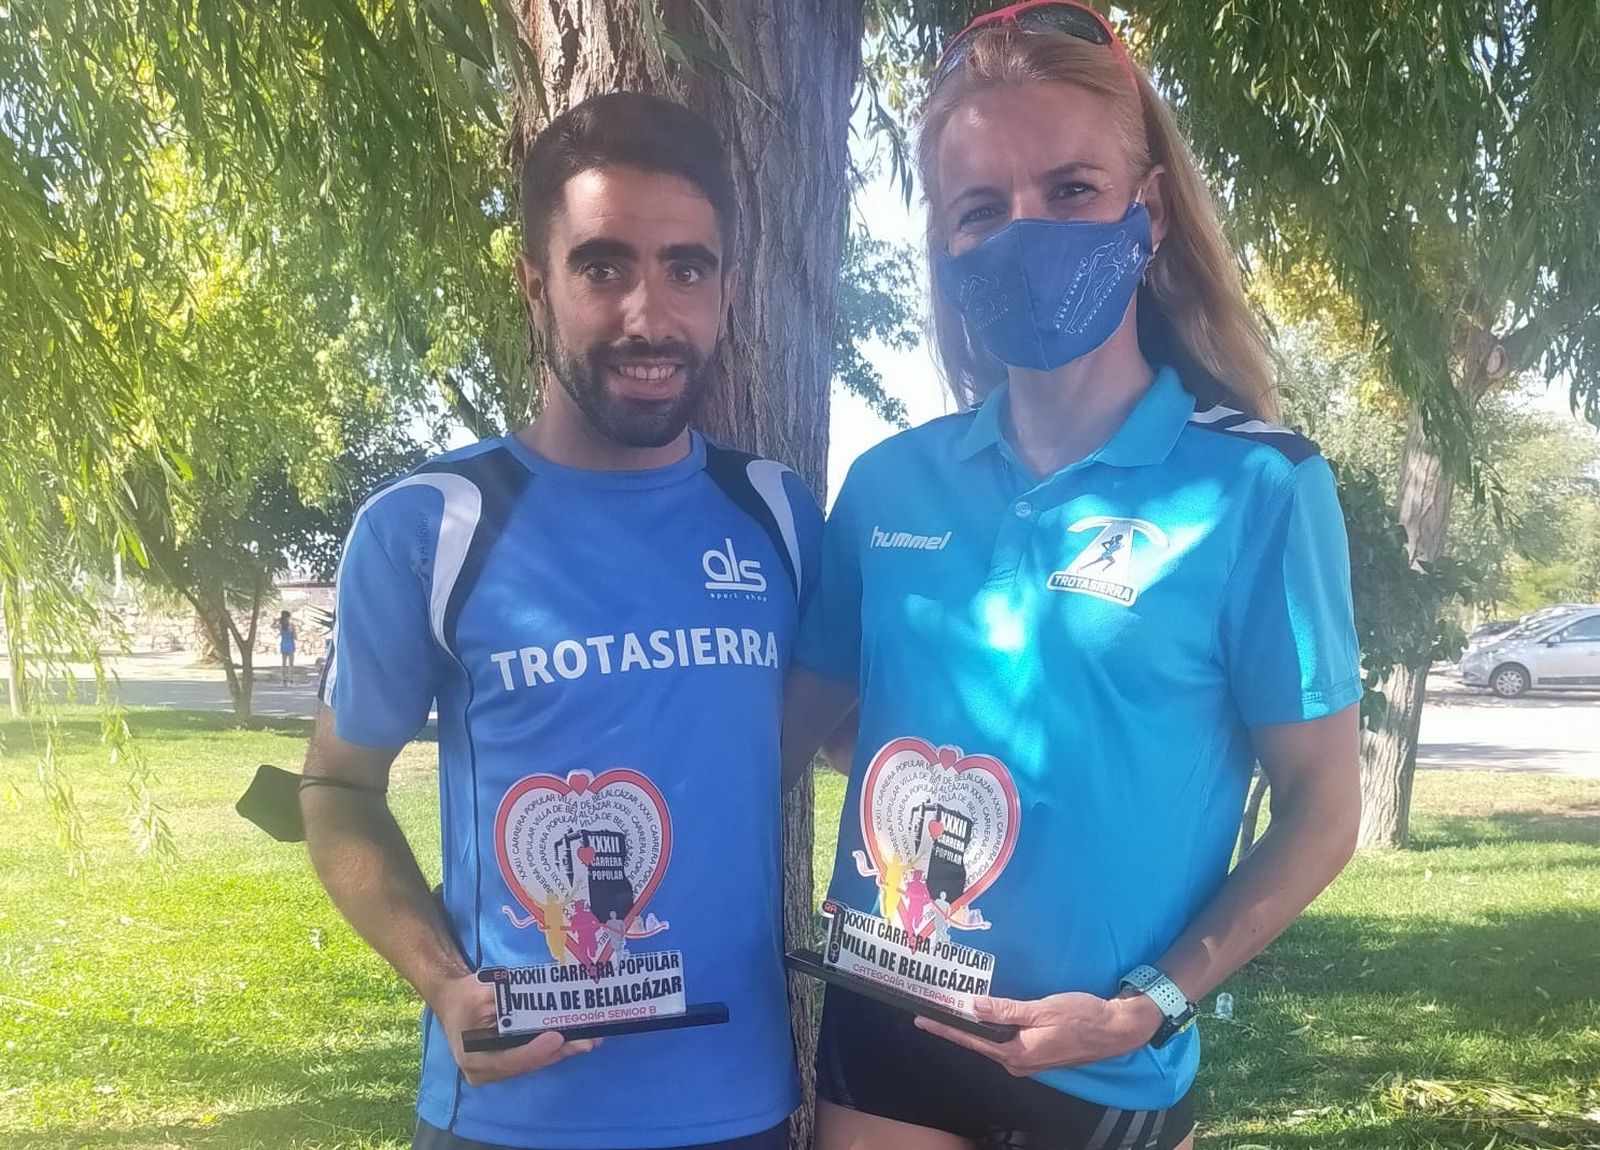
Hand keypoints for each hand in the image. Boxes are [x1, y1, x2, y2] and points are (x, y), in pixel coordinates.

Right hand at [432, 973, 598, 1084]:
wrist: (452, 1002)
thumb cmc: (464, 997)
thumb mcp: (480, 992)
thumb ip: (507, 997)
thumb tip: (540, 996)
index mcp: (474, 1057)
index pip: (510, 1060)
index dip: (536, 1051)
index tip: (558, 1037)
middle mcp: (485, 1072)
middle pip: (528, 1064)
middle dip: (560, 1051)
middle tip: (588, 1041)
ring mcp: (497, 1071)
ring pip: (534, 1064)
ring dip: (562, 1051)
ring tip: (590, 1040)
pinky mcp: (508, 1063)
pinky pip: (533, 1059)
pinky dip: (553, 1049)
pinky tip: (575, 1039)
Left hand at [914, 990, 1161, 1075]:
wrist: (1114, 1030)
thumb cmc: (1080, 1017)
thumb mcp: (1041, 1009)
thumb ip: (1006, 1010)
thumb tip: (974, 1007)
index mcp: (1016, 1054)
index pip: (972, 1040)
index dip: (946, 1029)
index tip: (923, 1019)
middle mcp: (1018, 1062)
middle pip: (980, 1042)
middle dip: (957, 1026)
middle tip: (933, 1008)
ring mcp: (1028, 1060)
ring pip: (993, 1041)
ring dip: (975, 1027)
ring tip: (952, 1009)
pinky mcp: (1037, 1054)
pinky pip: (1007, 1041)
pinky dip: (993, 1028)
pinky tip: (985, 1016)